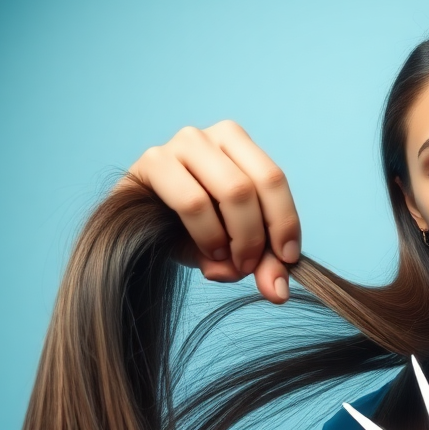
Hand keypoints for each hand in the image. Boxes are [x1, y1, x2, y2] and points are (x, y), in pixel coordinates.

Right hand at [121, 120, 300, 303]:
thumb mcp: (237, 248)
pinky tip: (209, 252)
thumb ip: (264, 265)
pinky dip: (209, 235)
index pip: (274, 179)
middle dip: (260, 236)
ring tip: (229, 260)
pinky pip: (194, 201)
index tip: (288, 258)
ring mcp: (181, 145)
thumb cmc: (193, 232)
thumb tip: (278, 292)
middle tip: (250, 267)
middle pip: (256, 185)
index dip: (286, 222)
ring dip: (238, 238)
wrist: (140, 232)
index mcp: (238, 146)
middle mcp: (211, 137)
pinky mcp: (153, 163)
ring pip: (233, 191)